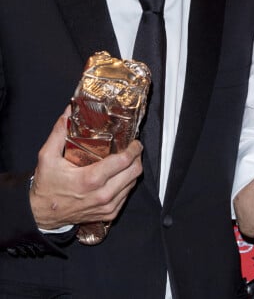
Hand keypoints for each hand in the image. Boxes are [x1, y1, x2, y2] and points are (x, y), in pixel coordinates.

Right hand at [29, 108, 143, 229]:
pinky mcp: (109, 214)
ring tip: (125, 160)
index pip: (125, 160)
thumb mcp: (47, 157)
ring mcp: (107, 206)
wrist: (41, 215)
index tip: (134, 141)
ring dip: (132, 170)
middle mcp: (103, 194)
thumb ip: (59, 132)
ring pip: (133, 183)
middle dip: (137, 157)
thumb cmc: (46, 187)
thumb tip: (68, 112)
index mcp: (91, 179)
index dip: (134, 148)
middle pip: (135, 171)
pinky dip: (126, 183)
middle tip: (132, 148)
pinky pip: (127, 195)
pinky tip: (118, 176)